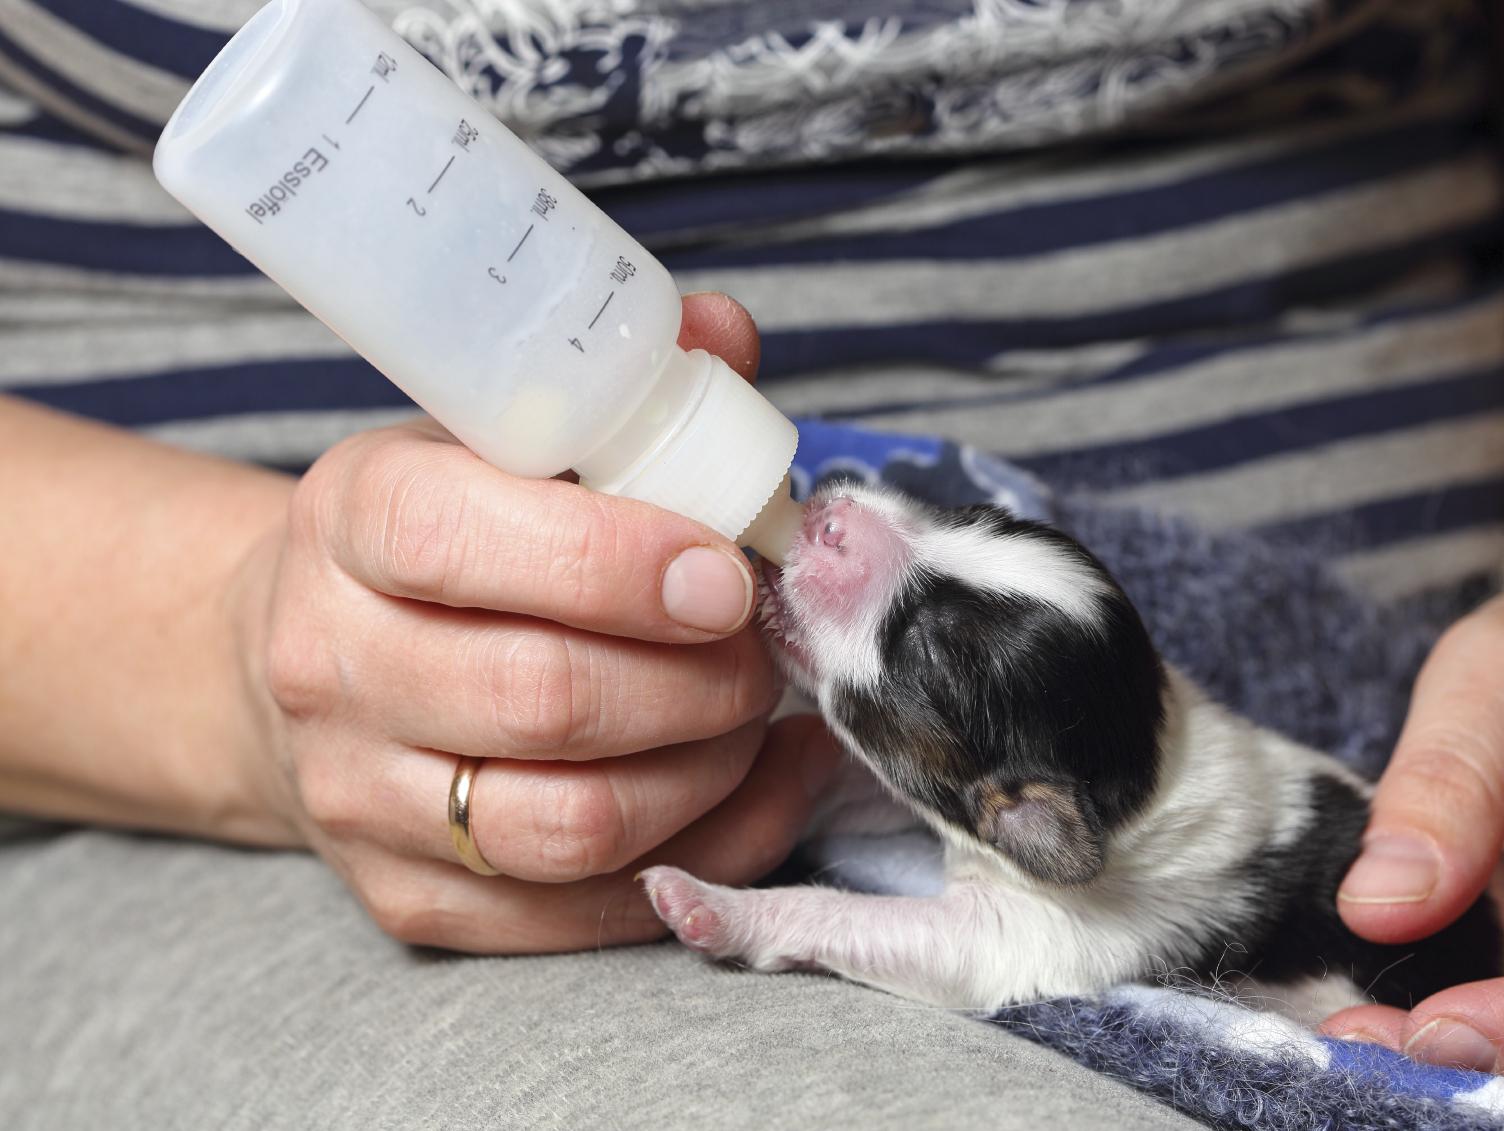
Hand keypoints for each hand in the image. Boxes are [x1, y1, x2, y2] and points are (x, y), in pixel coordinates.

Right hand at [229, 293, 838, 952]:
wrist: (307, 658)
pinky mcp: (406, 899)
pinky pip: (579, 914)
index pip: (465, 545)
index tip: (725, 573)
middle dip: (699, 680)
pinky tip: (759, 787)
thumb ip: (620, 388)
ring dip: (708, 773)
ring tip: (755, 715)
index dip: (619, 564)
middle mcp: (333, 665)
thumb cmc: (444, 536)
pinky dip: (705, 852)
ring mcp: (360, 798)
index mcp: (353, 519)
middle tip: (762, 647)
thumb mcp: (500, 435)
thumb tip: (728, 339)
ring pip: (568, 825)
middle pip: (543, 700)